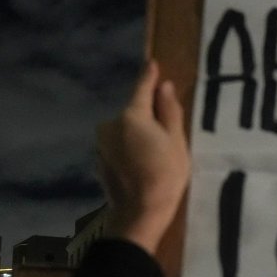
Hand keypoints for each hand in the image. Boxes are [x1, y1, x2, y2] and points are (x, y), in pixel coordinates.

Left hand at [99, 61, 189, 255]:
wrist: (140, 213)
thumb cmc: (165, 175)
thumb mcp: (176, 141)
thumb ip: (169, 111)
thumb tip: (164, 87)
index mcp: (132, 115)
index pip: (142, 89)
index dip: (150, 77)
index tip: (152, 63)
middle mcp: (111, 124)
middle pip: (134, 112)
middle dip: (148, 115)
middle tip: (167, 130)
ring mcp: (102, 143)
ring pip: (125, 130)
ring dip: (138, 134)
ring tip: (156, 152)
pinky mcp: (100, 160)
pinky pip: (119, 146)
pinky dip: (130, 149)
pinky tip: (142, 164)